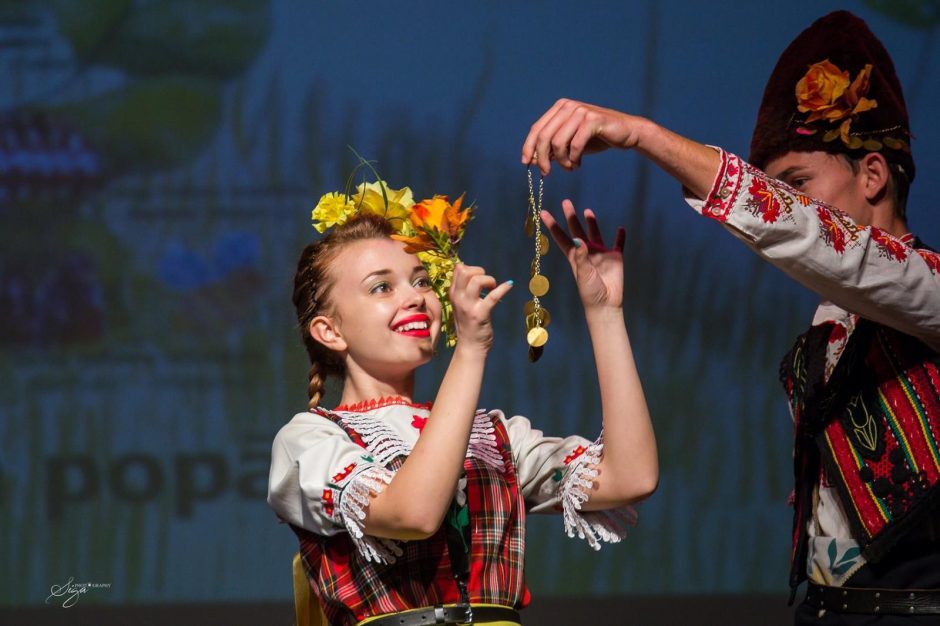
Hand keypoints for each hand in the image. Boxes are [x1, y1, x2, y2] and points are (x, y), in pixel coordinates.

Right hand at [448, 264, 512, 351]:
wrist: (470, 346)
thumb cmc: (467, 324)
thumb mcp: (460, 304)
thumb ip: (463, 289)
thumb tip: (471, 270)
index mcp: (453, 293)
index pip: (458, 269)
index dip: (471, 268)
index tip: (479, 278)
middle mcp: (458, 298)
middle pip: (465, 271)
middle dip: (480, 271)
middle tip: (486, 283)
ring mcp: (468, 306)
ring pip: (477, 280)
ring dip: (489, 280)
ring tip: (493, 288)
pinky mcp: (480, 314)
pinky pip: (493, 296)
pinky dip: (503, 288)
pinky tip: (509, 285)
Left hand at [521, 98, 647, 174]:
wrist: (625, 133)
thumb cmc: (595, 138)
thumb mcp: (569, 144)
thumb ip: (551, 148)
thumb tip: (531, 159)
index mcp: (559, 108)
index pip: (537, 128)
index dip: (528, 147)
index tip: (525, 163)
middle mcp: (568, 106)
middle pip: (544, 136)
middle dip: (542, 158)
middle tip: (546, 173)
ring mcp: (580, 111)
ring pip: (558, 142)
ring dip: (561, 161)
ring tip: (569, 168)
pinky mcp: (593, 120)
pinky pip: (575, 145)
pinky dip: (574, 158)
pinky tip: (578, 164)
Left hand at [541, 200, 624, 310]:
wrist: (605, 304)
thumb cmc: (590, 292)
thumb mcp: (583, 274)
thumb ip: (581, 256)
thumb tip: (578, 238)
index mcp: (574, 256)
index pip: (561, 237)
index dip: (552, 225)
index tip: (543, 213)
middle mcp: (586, 252)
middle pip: (576, 230)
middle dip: (571, 217)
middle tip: (566, 202)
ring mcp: (601, 254)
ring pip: (595, 234)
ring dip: (591, 223)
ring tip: (588, 211)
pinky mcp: (615, 258)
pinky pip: (618, 244)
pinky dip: (620, 237)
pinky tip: (620, 229)